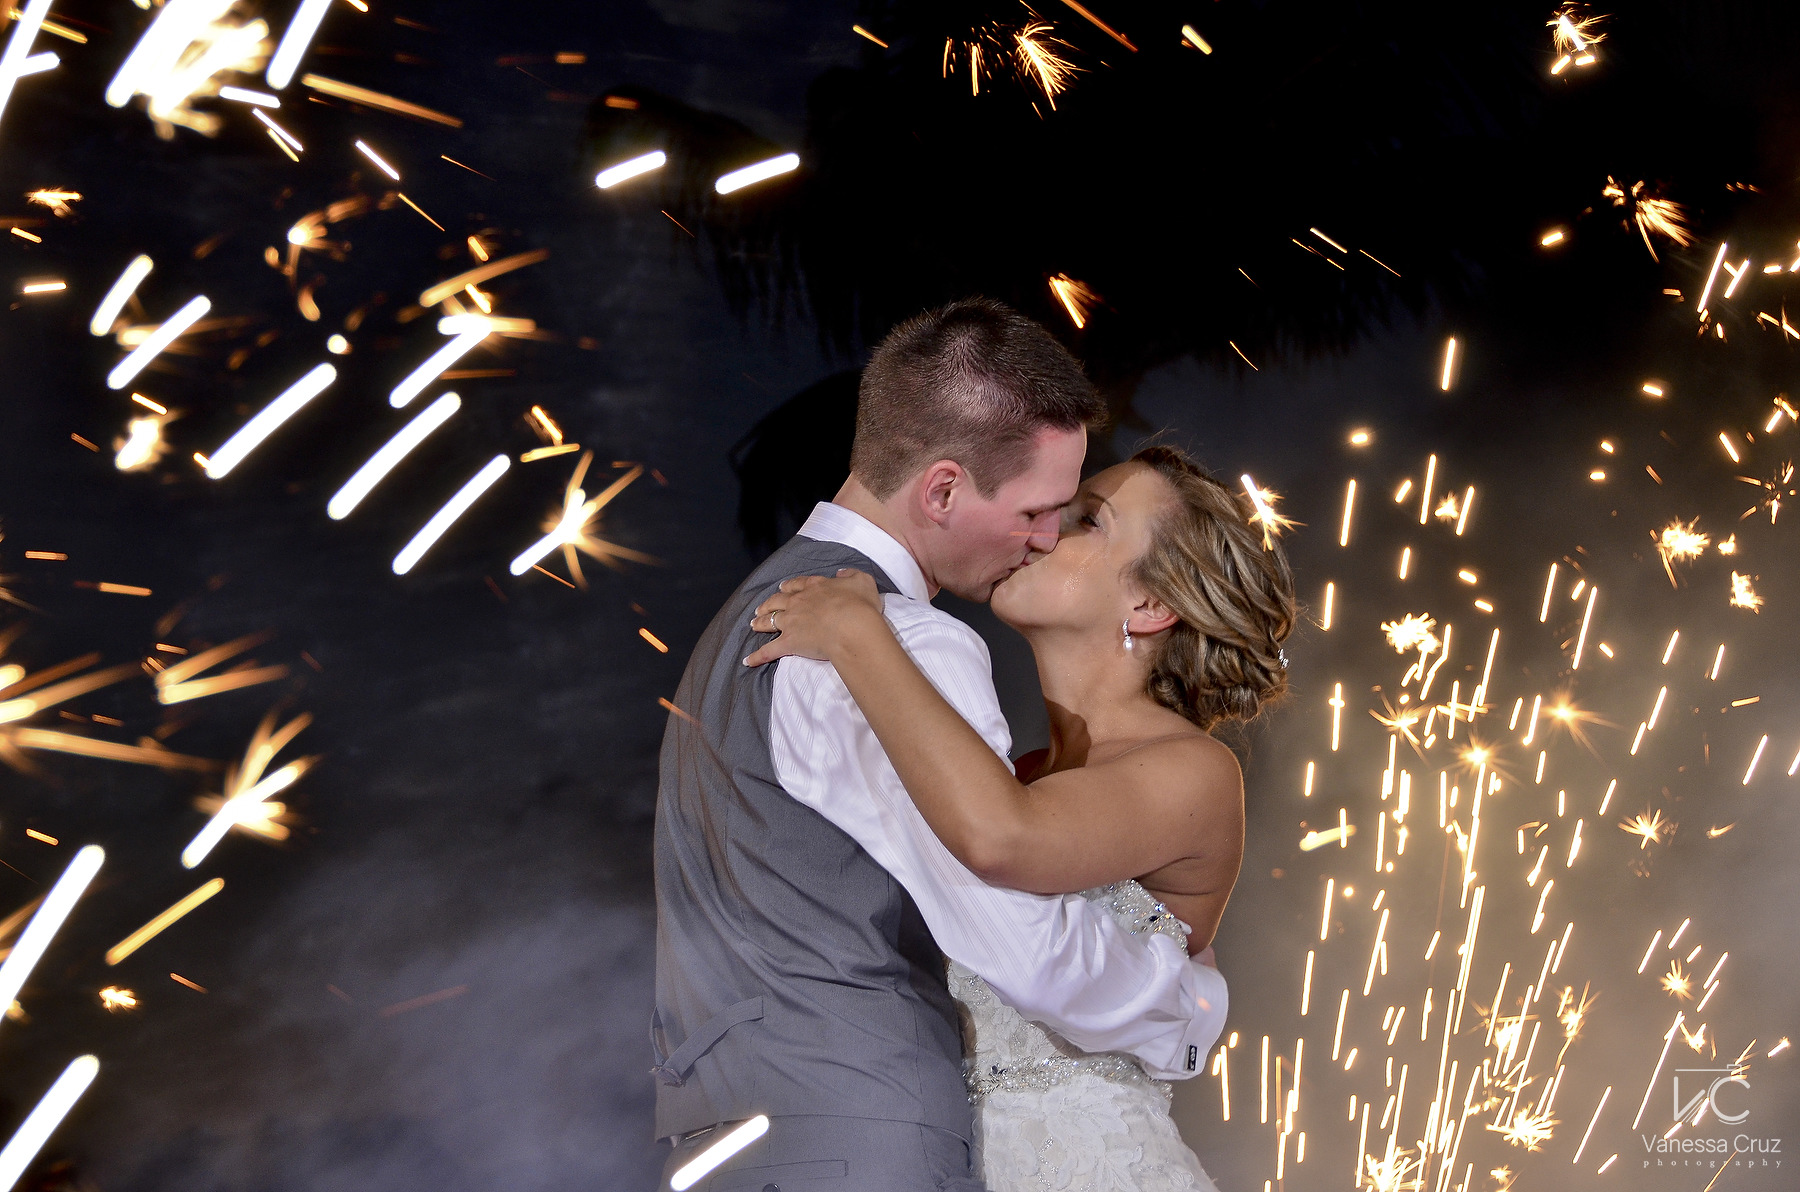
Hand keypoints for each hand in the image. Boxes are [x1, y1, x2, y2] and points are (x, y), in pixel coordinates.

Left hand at [744, 569, 884, 665]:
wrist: (851, 626)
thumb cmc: (860, 605)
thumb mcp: (862, 581)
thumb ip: (851, 575)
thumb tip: (841, 573)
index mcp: (815, 587)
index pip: (798, 584)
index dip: (789, 586)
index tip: (782, 587)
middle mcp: (799, 602)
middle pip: (778, 601)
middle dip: (769, 604)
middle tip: (762, 607)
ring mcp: (791, 622)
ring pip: (769, 621)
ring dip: (760, 622)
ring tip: (753, 624)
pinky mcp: (789, 642)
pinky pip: (769, 650)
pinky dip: (757, 656)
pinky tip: (748, 661)